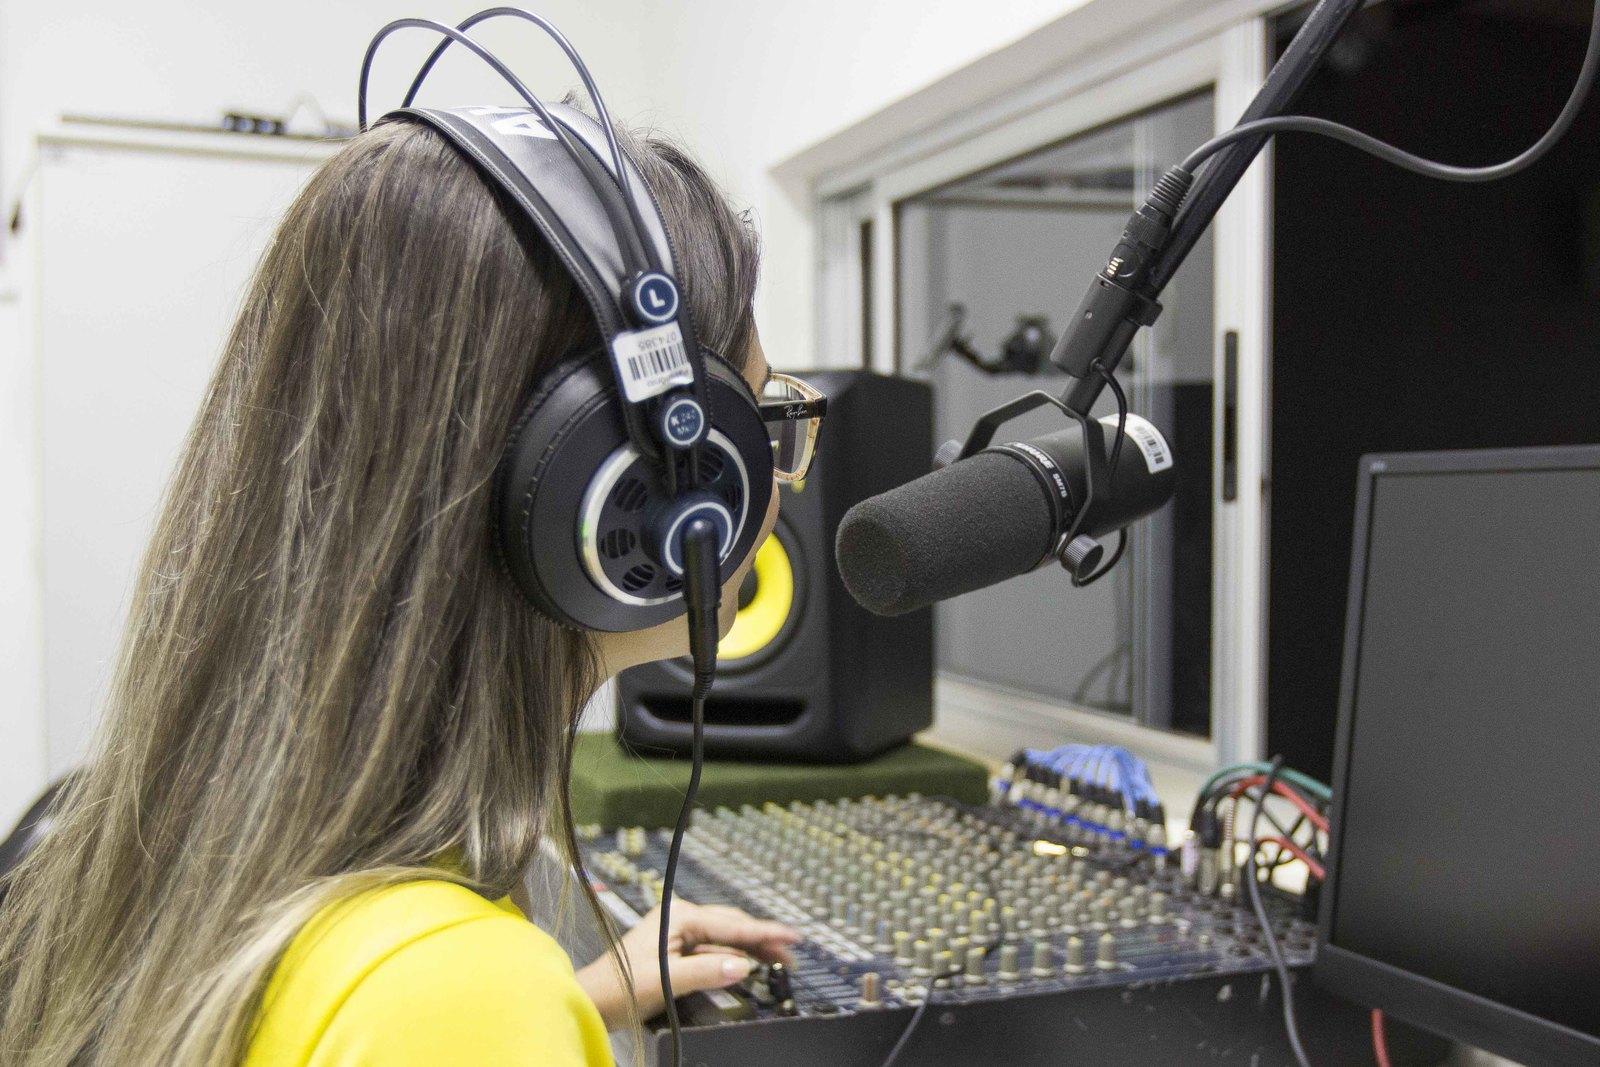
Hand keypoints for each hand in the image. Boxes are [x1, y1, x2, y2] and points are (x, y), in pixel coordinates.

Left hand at [575, 901, 798, 1029]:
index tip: (793, 937)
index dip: (766, 932)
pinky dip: (733, 956)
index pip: (733, 924)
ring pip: (725, 937)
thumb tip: (743, 966)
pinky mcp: (676, 949)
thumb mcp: (667, 979)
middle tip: (791, 954)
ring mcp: (677, 933)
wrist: (593, 999)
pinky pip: (713, 948)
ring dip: (750, 949)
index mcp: (680, 917)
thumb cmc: (620, 986)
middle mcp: (680, 918)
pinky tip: (746, 965)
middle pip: (732, 926)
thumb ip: (707, 971)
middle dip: (762, 939)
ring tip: (776, 960)